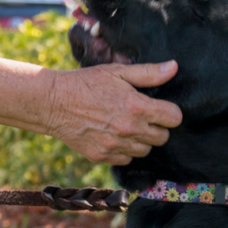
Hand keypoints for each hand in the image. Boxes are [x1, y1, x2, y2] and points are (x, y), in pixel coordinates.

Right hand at [40, 60, 180, 163]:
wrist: (53, 103)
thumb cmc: (86, 83)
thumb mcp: (117, 71)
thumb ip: (148, 73)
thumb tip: (174, 68)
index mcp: (138, 107)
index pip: (174, 118)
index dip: (170, 112)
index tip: (160, 108)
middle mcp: (130, 129)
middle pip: (163, 138)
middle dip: (157, 127)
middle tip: (142, 116)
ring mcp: (116, 145)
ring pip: (145, 150)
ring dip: (141, 140)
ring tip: (127, 126)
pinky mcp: (103, 156)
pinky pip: (126, 159)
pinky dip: (124, 150)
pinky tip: (114, 136)